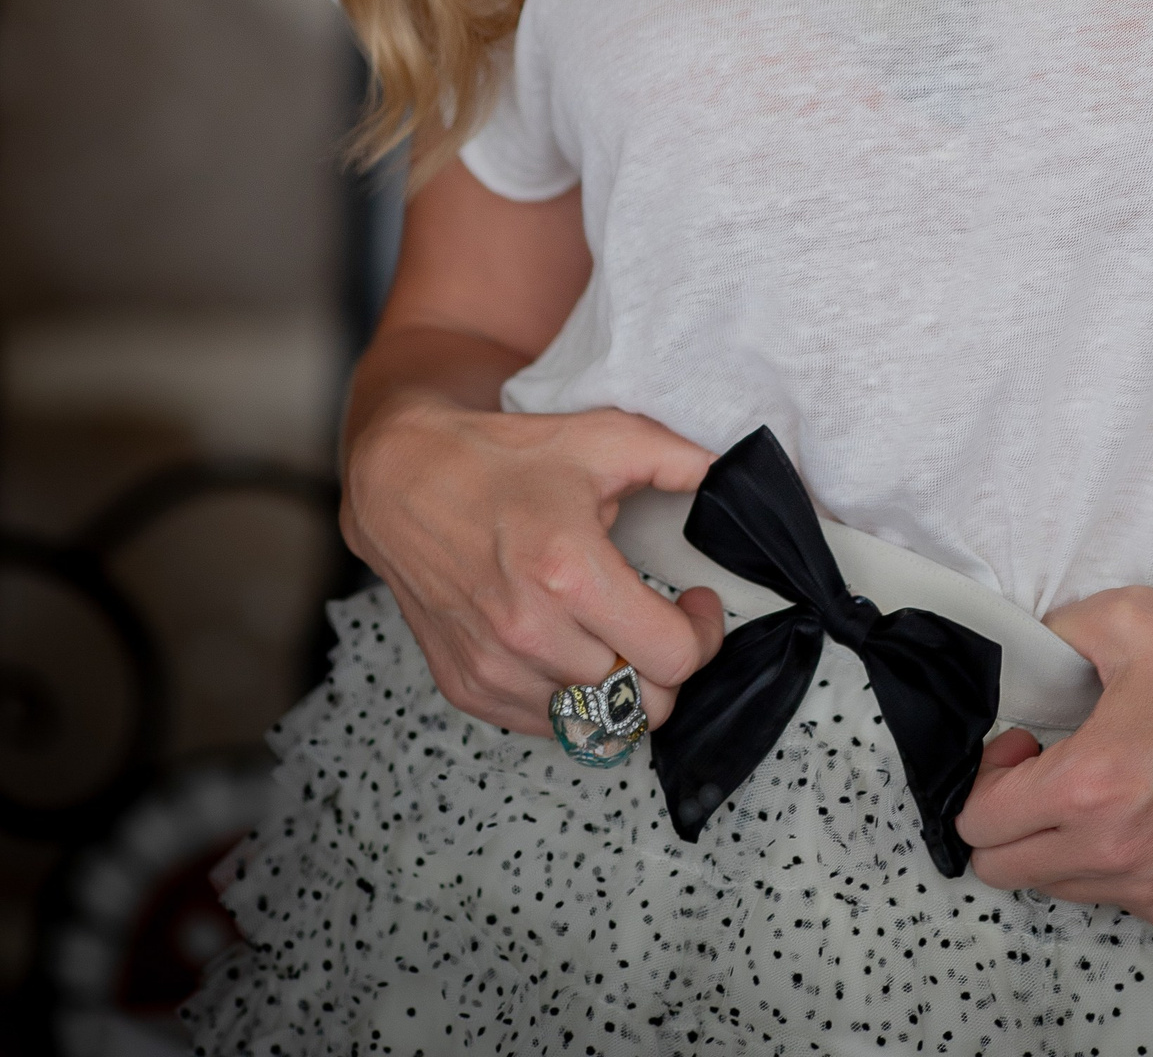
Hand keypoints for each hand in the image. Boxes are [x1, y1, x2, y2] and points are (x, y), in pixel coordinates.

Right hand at [344, 398, 725, 735]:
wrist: (403, 480)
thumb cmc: (504, 458)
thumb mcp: (603, 437)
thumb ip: (681, 458)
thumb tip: (738, 478)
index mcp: (570, 573)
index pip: (673, 657)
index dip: (704, 634)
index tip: (698, 605)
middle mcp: (529, 633)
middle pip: (645, 705)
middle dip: (669, 666)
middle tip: (663, 623)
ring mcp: (494, 669)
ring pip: (599, 724)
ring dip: (620, 685)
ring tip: (614, 634)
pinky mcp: (469, 688)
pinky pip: (547, 726)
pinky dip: (571, 697)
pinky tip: (569, 646)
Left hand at [957, 587, 1152, 932]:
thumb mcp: (1133, 618)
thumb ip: (1059, 631)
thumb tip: (1027, 655)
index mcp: (1088, 787)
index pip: (978, 821)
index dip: (988, 776)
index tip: (1024, 745)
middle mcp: (1111, 854)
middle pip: (1002, 869)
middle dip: (1006, 817)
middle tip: (1045, 772)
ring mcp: (1148, 891)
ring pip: (1055, 887)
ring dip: (1055, 842)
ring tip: (1098, 791)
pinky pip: (1114, 900)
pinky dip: (1110, 865)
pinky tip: (1142, 815)